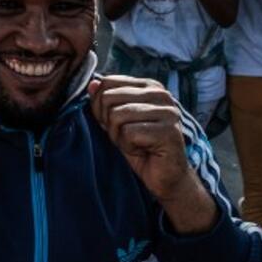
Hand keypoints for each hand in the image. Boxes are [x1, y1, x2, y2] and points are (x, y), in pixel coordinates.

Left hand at [88, 76, 197, 202]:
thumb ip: (105, 103)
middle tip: (127, 137)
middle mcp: (161, 94)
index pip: (108, 82)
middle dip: (109, 123)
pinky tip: (144, 151)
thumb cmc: (141, 148)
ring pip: (117, 116)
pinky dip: (129, 147)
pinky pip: (129, 133)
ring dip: (119, 137)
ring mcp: (167, 111)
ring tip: (136, 144)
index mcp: (150, 86)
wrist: (166, 178)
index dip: (100, 106)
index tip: (116, 124)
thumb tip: (92, 84)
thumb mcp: (116, 123)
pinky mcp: (168, 131)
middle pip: (109, 98)